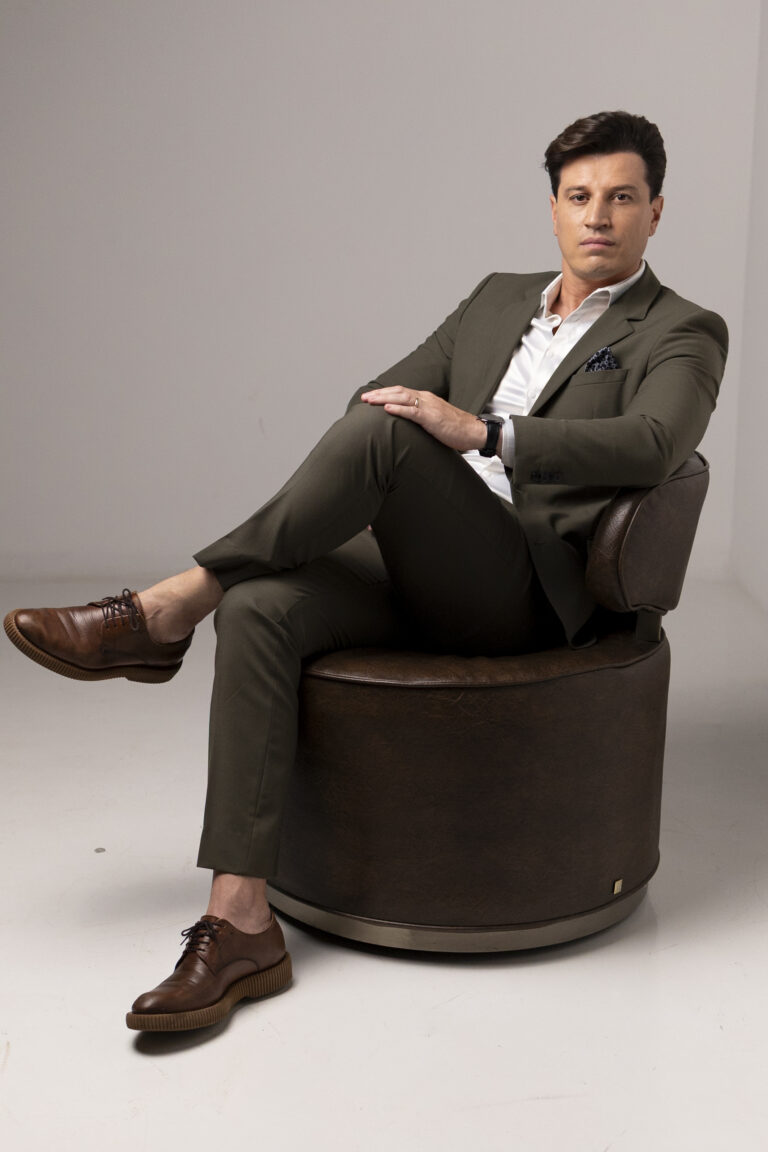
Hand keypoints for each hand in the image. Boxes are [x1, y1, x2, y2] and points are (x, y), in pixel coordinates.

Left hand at [360, 386, 485, 452]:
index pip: (401, 392)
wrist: (474, 431)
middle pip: (398, 392)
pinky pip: (412, 411)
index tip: (371, 398)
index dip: (385, 393)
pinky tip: (386, 408)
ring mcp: (429, 407)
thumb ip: (420, 419)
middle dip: (379, 394)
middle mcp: (426, 398)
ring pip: (402, 398)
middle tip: (363, 398)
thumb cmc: (456, 429)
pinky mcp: (432, 417)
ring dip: (383, 398)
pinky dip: (398, 409)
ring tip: (369, 401)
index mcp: (426, 399)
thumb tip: (406, 424)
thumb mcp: (434, 421)